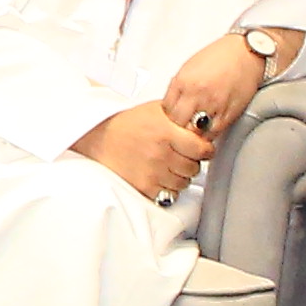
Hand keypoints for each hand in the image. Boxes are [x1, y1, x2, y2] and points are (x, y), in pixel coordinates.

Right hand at [72, 104, 210, 202]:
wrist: (99, 139)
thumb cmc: (126, 124)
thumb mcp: (156, 110)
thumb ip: (180, 115)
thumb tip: (202, 123)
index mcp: (166, 132)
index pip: (202, 149)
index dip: (206, 150)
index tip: (203, 149)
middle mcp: (161, 154)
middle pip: (194, 168)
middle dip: (191, 162)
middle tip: (183, 156)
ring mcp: (153, 172)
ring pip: (183, 183)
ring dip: (180, 177)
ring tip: (169, 166)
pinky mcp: (144, 187)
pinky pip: (169, 195)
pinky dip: (168, 189)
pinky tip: (161, 177)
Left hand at [164, 32, 282, 140]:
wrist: (246, 52)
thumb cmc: (219, 56)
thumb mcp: (189, 67)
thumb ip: (178, 87)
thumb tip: (171, 105)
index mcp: (183, 81)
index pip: (166, 110)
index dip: (168, 116)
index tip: (173, 117)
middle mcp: (196, 94)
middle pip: (177, 123)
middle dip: (178, 127)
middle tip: (181, 128)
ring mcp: (213, 105)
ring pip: (195, 132)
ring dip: (193, 134)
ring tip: (194, 132)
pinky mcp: (229, 113)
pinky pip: (214, 133)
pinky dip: (208, 135)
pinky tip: (208, 130)